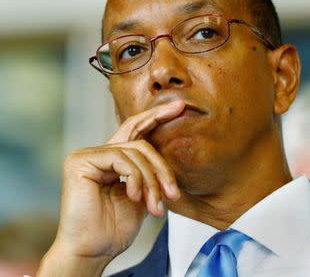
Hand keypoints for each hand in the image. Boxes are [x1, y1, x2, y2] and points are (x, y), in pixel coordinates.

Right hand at [38, 100, 184, 275]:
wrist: (94, 251)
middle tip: (173, 193)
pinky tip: (135, 196)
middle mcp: (99, 153)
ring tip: (155, 205)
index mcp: (113, 160)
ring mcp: (87, 155)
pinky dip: (135, 178)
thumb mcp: (143, 195)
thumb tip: (168, 161)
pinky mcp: (80, 161)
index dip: (157, 116)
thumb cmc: (115, 228)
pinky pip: (120, 158)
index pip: (136, 130)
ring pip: (134, 152)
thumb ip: (150, 174)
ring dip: (151, 180)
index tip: (179, 107)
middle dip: (162, 168)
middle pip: (141, 143)